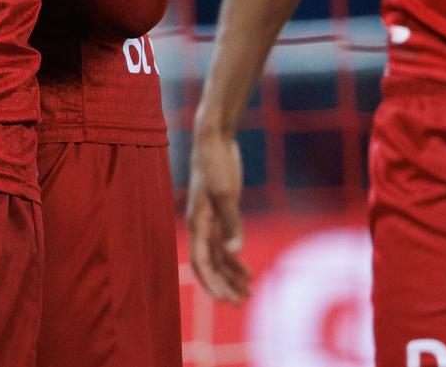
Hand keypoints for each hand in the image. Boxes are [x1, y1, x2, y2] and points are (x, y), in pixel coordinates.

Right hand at [186, 124, 252, 304]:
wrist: (215, 141)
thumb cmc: (215, 164)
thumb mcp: (225, 193)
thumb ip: (231, 223)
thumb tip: (236, 252)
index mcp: (197, 222)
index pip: (200, 261)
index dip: (211, 283)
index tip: (224, 300)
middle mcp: (201, 225)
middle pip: (210, 264)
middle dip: (223, 285)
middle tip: (240, 303)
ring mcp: (211, 220)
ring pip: (219, 257)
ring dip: (231, 275)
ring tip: (248, 294)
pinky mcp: (222, 214)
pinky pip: (226, 244)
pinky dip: (236, 260)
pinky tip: (248, 272)